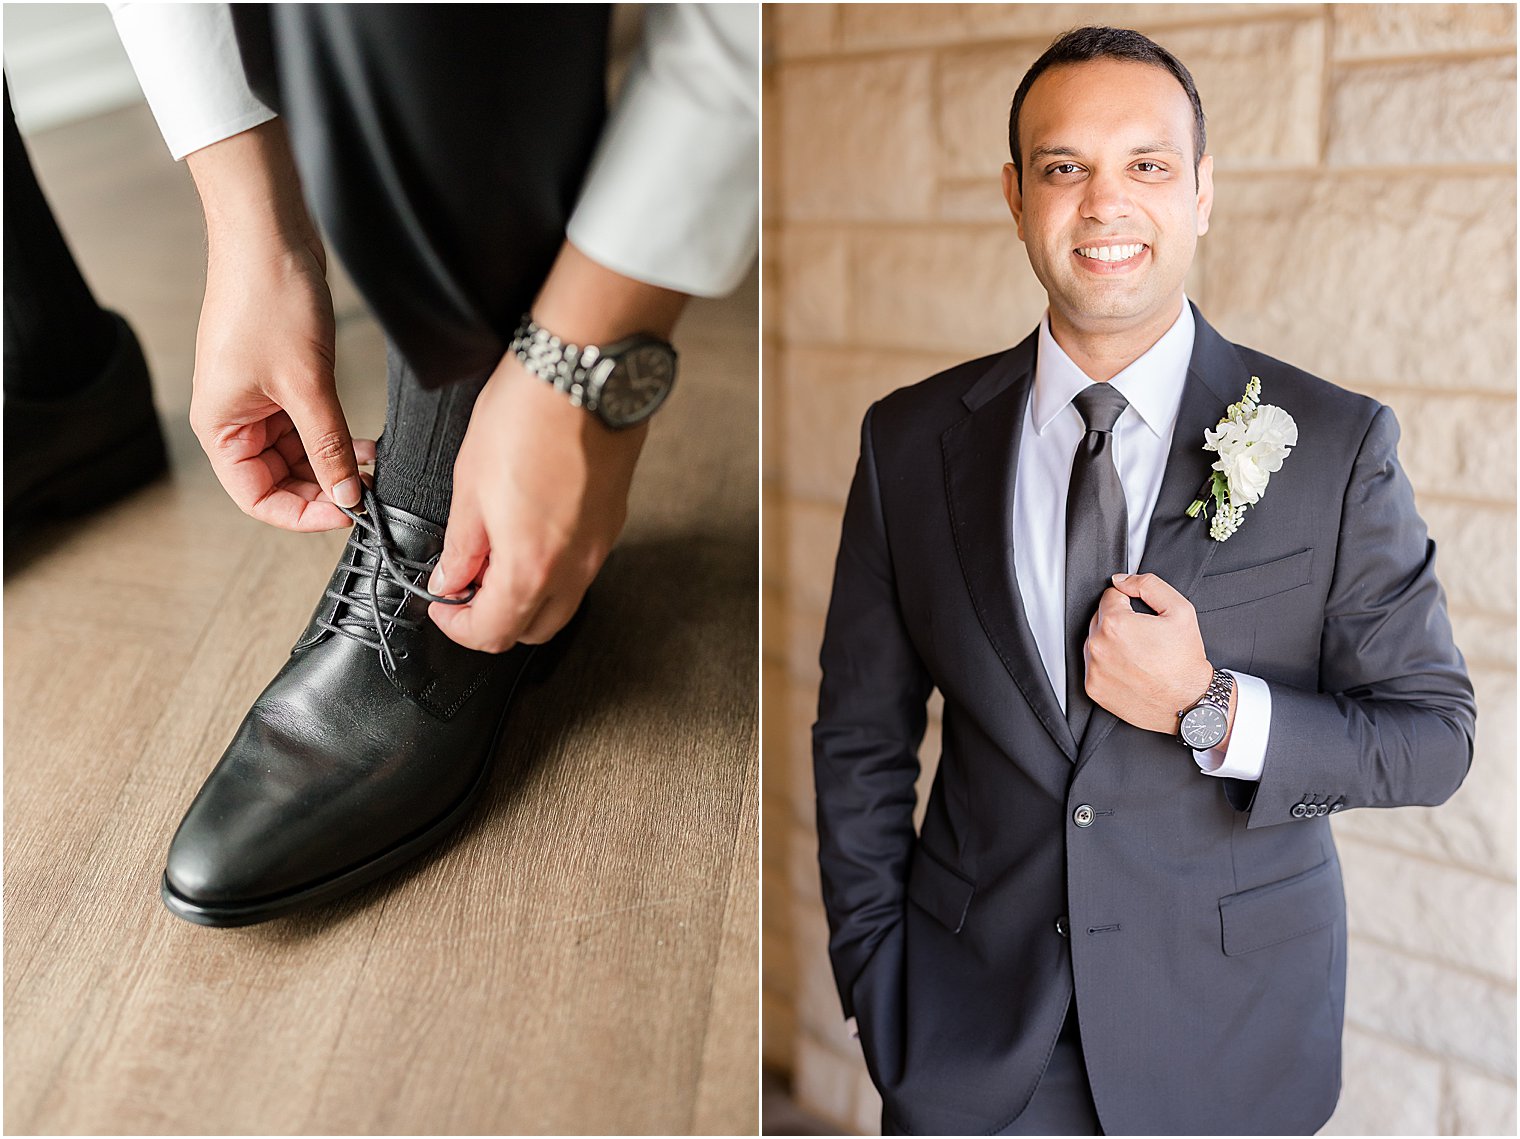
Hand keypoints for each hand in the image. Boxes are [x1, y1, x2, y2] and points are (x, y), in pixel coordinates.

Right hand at [184, 121, 368, 530]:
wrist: (270, 235)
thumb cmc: (269, 300)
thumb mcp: (306, 386)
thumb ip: (328, 446)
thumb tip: (347, 495)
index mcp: (220, 427)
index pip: (257, 497)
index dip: (301, 514)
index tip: (346, 513)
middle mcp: (233, 419)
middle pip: (278, 480)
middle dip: (323, 489)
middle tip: (367, 492)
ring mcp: (257, 400)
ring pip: (298, 456)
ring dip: (334, 464)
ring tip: (373, 467)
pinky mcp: (282, 381)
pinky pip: (308, 427)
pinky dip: (336, 438)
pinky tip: (366, 444)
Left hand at [426, 358, 645, 650]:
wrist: (582, 374)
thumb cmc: (527, 416)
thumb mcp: (470, 485)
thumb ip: (462, 545)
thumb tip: (453, 579)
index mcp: (530, 567)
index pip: (493, 633)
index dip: (457, 627)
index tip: (442, 604)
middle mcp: (574, 567)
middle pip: (534, 629)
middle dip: (496, 620)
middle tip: (467, 585)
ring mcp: (600, 545)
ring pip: (563, 600)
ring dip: (527, 595)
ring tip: (496, 555)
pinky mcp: (613, 520)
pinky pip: (581, 565)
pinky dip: (553, 566)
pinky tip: (529, 529)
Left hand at [1083, 572, 1214, 734]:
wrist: (1188, 702)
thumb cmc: (1185, 661)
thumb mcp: (1179, 610)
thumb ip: (1148, 585)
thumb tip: (1121, 580)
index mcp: (1115, 624)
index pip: (1110, 596)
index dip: (1129, 601)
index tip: (1142, 615)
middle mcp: (1098, 646)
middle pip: (1100, 618)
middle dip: (1119, 622)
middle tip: (1144, 636)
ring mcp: (1093, 669)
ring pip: (1095, 641)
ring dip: (1111, 642)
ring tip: (1138, 654)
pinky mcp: (1093, 688)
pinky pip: (1093, 666)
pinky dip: (1107, 664)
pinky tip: (1129, 669)